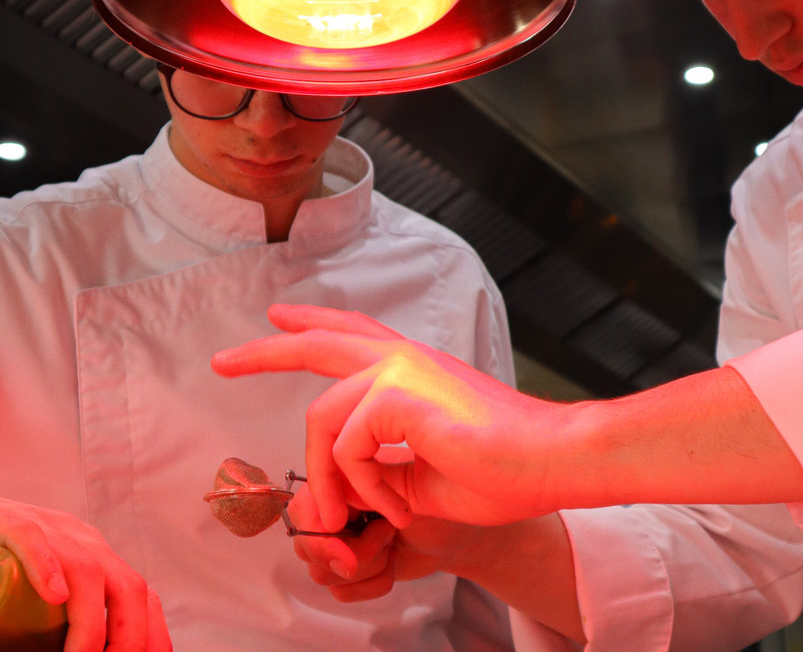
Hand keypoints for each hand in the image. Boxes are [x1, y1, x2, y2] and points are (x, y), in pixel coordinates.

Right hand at [0, 498, 171, 650]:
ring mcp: (52, 532)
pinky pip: (35, 541)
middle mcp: (84, 543)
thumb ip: (69, 612)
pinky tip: (55, 596)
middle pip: (127, 587)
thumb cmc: (11, 553)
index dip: (153, 631)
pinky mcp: (15, 523)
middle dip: (131, 635)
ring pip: (87, 572)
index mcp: (97, 558)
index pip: (139, 594)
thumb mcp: (52, 580)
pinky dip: (48, 569)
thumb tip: (84, 648)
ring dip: (90, 624)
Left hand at [212, 304, 573, 529]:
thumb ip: (377, 463)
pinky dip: (364, 486)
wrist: (549, 462)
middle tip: (223, 361)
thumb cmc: (501, 470)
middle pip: (320, 341)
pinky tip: (396, 502)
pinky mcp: (401, 393)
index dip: (313, 325)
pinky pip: (347, 446)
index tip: (278, 320)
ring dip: (329, 477)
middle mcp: (405, 360)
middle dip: (266, 352)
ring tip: (358, 513)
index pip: (353, 335)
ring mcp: (403, 371)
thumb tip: (338, 482)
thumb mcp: (422, 471)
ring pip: (322, 418)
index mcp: (415, 371)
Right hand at [286, 482, 486, 601]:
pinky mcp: (351, 570)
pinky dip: (372, 582)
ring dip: (367, 563)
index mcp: (338, 478)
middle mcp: (332, 511)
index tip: (348, 531)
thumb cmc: (440, 495)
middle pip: (307, 545)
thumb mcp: (405, 483)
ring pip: (323, 572)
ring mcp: (339, 543)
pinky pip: (341, 591)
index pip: (304, 508)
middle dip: (351, 549)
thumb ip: (365, 486)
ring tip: (392, 540)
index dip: (321, 527)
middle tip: (386, 535)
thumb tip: (334, 508)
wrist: (458, 531)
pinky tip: (392, 563)